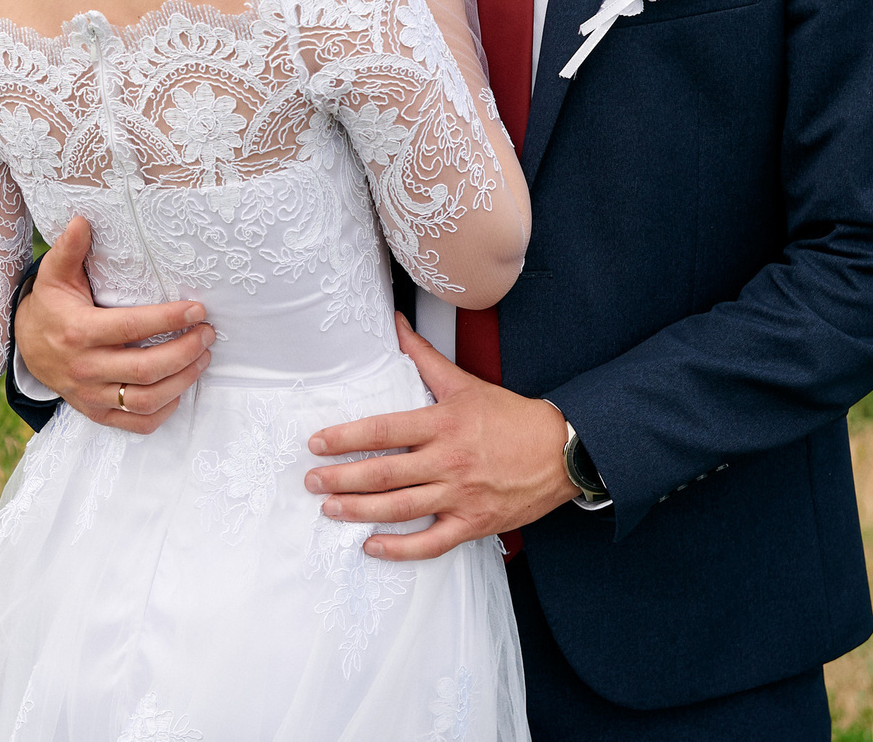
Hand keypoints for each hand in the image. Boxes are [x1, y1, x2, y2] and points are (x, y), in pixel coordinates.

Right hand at [15, 216, 214, 432]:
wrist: (25, 348)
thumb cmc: (49, 307)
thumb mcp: (54, 275)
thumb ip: (69, 249)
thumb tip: (83, 219)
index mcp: (78, 332)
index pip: (131, 327)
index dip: (168, 319)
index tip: (197, 308)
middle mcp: (85, 368)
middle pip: (145, 369)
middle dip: (184, 351)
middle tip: (207, 332)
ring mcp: (91, 396)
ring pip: (145, 399)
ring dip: (182, 380)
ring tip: (202, 356)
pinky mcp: (97, 414)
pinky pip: (137, 423)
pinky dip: (165, 410)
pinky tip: (180, 387)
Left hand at [303, 315, 577, 560]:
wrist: (561, 451)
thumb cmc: (510, 417)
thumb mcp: (465, 383)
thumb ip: (424, 356)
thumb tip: (397, 323)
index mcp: (443, 423)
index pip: (384, 430)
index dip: (346, 437)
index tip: (317, 443)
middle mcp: (448, 461)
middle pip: (384, 473)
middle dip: (341, 478)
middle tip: (311, 480)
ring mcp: (461, 496)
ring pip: (400, 508)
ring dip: (359, 510)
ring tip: (330, 509)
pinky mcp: (474, 524)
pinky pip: (431, 542)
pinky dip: (400, 548)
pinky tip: (372, 546)